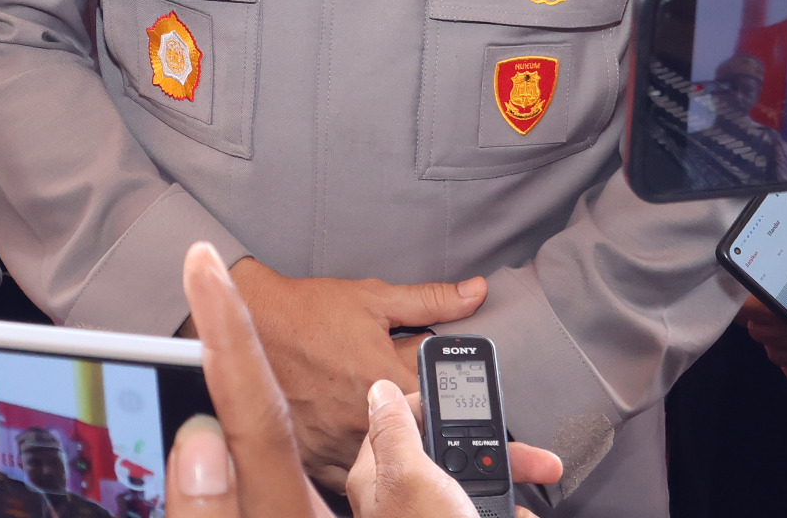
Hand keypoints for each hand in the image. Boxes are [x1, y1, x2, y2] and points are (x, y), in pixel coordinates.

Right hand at [169, 244, 558, 517]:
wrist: (243, 323)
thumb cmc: (307, 309)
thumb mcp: (372, 298)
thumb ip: (430, 301)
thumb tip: (477, 292)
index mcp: (392, 378)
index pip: (460, 417)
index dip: (506, 445)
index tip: (544, 465)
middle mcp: (371, 420)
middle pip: (435, 455)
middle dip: (473, 471)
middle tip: (517, 485)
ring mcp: (344, 446)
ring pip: (396, 474)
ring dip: (424, 479)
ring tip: (456, 495)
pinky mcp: (318, 460)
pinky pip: (356, 483)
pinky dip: (377, 483)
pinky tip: (393, 488)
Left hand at [349, 381, 560, 517]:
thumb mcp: (409, 477)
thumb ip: (396, 430)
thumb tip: (379, 390)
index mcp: (382, 475)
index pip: (406, 419)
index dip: (440, 404)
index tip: (473, 394)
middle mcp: (407, 497)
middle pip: (453, 452)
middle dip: (498, 453)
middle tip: (532, 458)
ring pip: (480, 486)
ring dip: (509, 491)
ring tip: (525, 502)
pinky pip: (492, 512)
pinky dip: (510, 514)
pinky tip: (517, 517)